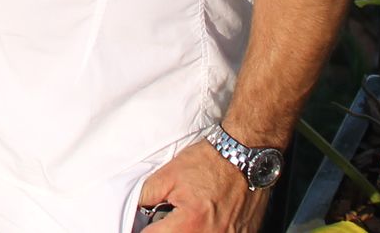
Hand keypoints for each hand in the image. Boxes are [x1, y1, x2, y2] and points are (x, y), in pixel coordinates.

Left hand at [138, 142, 268, 232]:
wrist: (244, 154)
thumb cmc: (209, 162)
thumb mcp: (168, 175)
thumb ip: (146, 196)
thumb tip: (134, 212)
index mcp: (190, 224)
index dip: (146, 230)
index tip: (148, 224)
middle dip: (167, 230)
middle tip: (168, 219)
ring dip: (188, 231)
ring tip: (189, 217)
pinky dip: (209, 231)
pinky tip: (208, 219)